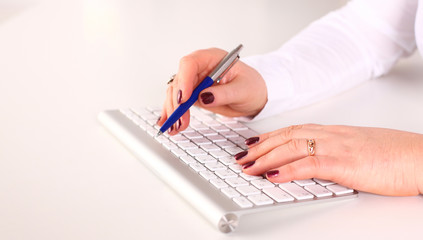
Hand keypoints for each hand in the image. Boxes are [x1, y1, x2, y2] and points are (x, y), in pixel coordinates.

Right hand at [157, 47, 266, 134]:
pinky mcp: (192, 95)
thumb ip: (224, 93)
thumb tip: (205, 97)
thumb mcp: (243, 90)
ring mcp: (194, 82)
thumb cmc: (252, 87)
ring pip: (175, 93)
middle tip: (180, 119)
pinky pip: (178, 103)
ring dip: (173, 110)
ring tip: (176, 127)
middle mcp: (200, 68)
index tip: (184, 99)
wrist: (254, 97)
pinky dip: (173, 113)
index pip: (190, 64)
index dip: (184, 80)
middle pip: (179, 80)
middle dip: (177, 101)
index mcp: (212, 58)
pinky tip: (170, 124)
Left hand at [235, 124, 422, 195]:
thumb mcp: (358, 148)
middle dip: (260, 148)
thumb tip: (318, 160)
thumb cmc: (393, 154)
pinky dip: (287, 170)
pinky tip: (272, 176)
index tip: (254, 144)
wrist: (419, 156)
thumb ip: (335, 151)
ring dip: (266, 158)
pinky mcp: (344, 163)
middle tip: (241, 158)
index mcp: (333, 132)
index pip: (293, 130)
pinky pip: (309, 164)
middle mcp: (330, 135)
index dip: (269, 137)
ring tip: (248, 168)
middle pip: (286, 137)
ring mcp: (336, 147)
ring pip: (291, 148)